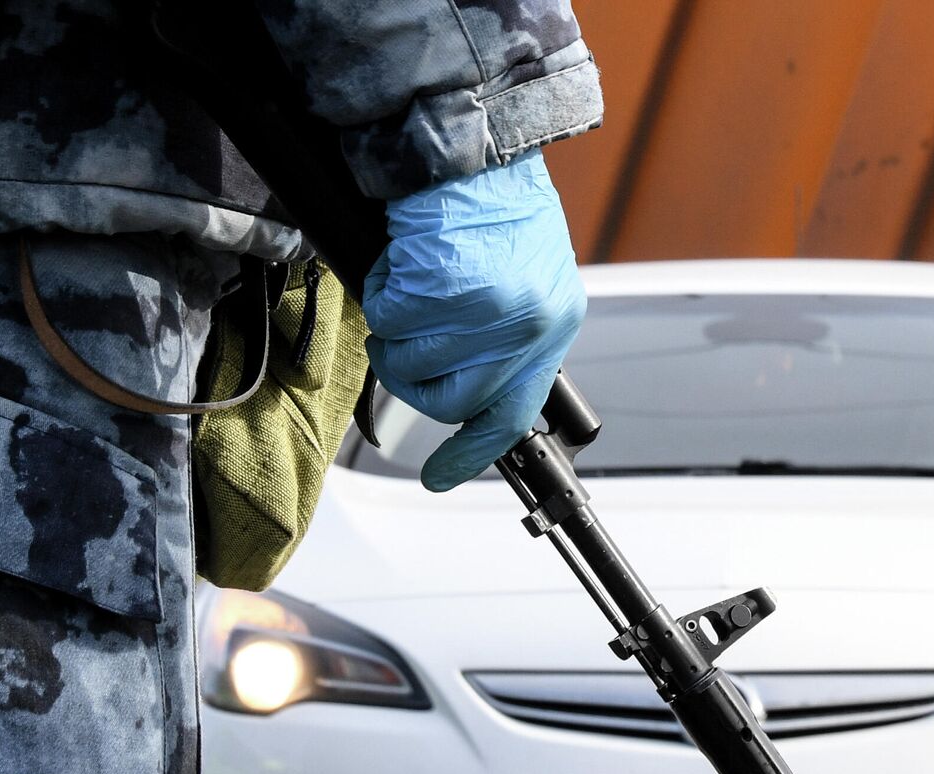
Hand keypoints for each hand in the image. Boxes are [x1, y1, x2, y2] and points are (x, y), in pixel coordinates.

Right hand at [362, 149, 585, 490]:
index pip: (512, 414)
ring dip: (394, 333)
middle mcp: (526, 325)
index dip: (472, 452)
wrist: (475, 137)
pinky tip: (402, 261)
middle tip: (402, 347)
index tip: (441, 475)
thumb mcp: (528, 276)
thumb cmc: (495, 200)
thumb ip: (509, 334)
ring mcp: (485, 311)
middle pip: (451, 400)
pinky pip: (388, 319)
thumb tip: (474, 379)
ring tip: (406, 288)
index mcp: (553, 325)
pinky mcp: (443, 287)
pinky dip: (381, 293)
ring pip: (410, 364)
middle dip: (415, 380)